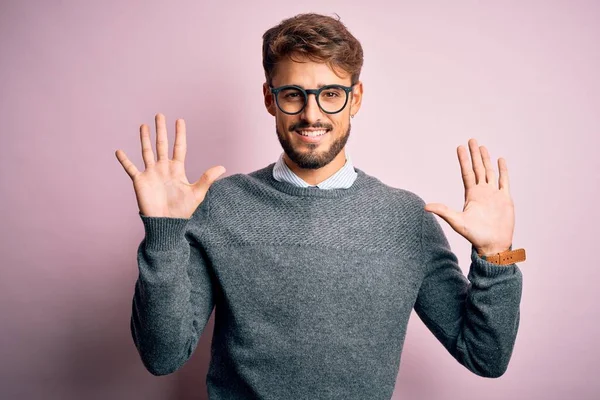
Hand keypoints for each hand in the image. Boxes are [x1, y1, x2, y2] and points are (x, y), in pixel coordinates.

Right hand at [115, 113, 225, 218]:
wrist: (166, 223)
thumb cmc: (182, 210)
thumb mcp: (197, 193)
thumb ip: (207, 178)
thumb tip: (222, 167)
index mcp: (177, 169)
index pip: (179, 147)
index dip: (179, 134)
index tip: (180, 120)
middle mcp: (163, 168)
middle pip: (162, 145)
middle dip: (161, 130)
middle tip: (160, 114)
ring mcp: (151, 174)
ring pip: (147, 152)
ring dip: (145, 139)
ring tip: (144, 125)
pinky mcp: (140, 181)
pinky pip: (131, 168)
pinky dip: (124, 160)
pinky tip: (118, 151)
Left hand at [424, 138, 513, 255]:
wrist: (493, 245)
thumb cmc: (474, 236)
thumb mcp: (457, 222)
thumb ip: (443, 211)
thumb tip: (425, 206)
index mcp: (471, 195)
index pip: (467, 172)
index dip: (463, 160)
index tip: (460, 147)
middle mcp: (482, 192)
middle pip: (478, 168)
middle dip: (475, 154)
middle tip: (472, 140)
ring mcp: (494, 194)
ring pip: (490, 172)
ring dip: (487, 160)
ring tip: (483, 147)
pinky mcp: (505, 199)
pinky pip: (504, 181)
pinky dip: (503, 170)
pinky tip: (500, 160)